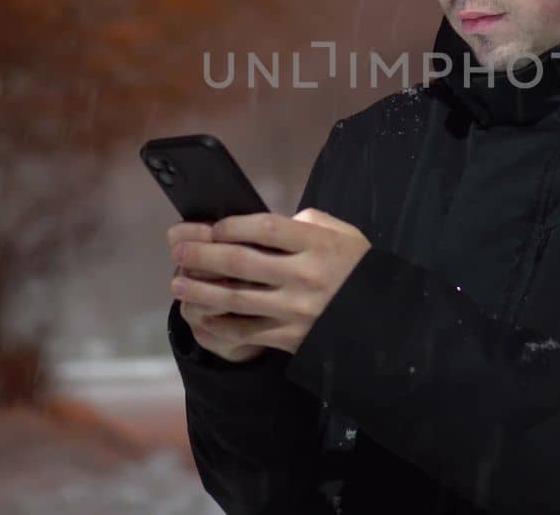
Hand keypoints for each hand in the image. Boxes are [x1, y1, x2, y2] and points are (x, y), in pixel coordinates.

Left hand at [167, 209, 370, 356]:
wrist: (382, 320)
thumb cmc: (357, 269)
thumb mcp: (343, 234)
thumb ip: (307, 223)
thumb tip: (266, 224)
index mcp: (318, 245)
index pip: (265, 229)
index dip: (231, 226)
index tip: (210, 227)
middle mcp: (304, 276)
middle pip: (241, 262)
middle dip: (202, 254)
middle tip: (177, 249)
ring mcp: (295, 310)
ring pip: (235, 299)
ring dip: (199, 289)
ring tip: (177, 282)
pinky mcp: (289, 337)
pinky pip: (244, 331)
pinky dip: (217, 322)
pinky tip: (201, 313)